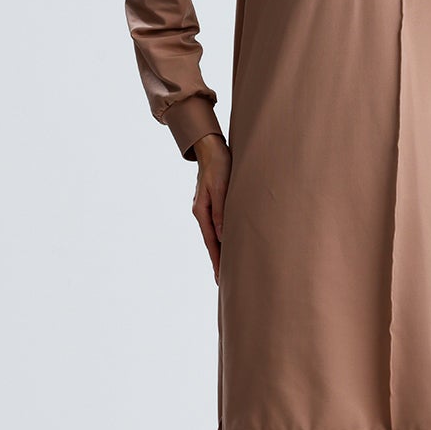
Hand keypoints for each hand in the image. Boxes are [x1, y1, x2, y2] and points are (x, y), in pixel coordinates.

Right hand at [192, 132, 230, 283]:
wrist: (211, 147)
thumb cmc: (219, 165)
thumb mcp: (222, 187)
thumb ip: (222, 211)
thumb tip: (223, 236)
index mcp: (202, 211)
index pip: (211, 242)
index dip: (217, 260)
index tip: (221, 278)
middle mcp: (202, 213)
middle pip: (212, 242)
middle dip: (218, 261)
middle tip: (223, 282)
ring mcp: (206, 209)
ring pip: (215, 235)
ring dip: (221, 251)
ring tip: (227, 268)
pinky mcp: (213, 203)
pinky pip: (218, 226)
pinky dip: (223, 238)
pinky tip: (228, 243)